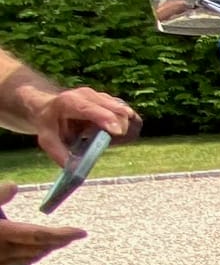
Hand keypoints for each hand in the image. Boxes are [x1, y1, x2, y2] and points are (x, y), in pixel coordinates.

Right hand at [0, 183, 85, 264]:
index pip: (40, 235)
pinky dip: (33, 254)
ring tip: (61, 241)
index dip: (63, 234)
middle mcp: (4, 251)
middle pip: (41, 247)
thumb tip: (14, 185)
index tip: (83, 232)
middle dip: (60, 240)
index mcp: (2, 234)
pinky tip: (33, 250)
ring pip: (31, 257)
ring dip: (49, 248)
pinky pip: (19, 262)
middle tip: (76, 234)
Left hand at [19, 84, 141, 166]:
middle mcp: (88, 95)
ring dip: (124, 129)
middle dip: (120, 129)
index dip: (106, 119)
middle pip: (116, 110)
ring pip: (125, 112)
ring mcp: (101, 96)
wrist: (50, 105)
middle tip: (110, 143)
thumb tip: (75, 169)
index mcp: (69, 102)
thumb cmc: (49, 122)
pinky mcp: (111, 100)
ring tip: (109, 138)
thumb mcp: (47, 138)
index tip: (117, 132)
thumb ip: (59, 153)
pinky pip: (128, 114)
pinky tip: (113, 133)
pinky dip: (127, 126)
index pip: (91, 109)